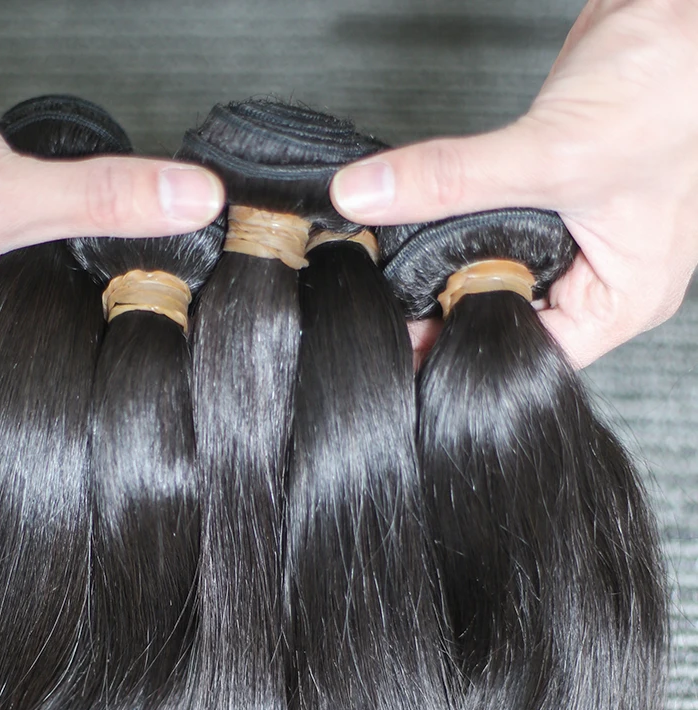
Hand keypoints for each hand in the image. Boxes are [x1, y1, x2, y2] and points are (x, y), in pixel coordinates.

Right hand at [0, 0, 223, 374]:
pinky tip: (82, 209)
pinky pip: (28, 224)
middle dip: (91, 294)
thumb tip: (185, 204)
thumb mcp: (1, 195)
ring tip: (120, 247)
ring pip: (36, 268)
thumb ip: (102, 201)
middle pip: (42, 314)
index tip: (152, 324)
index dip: (93, 342)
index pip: (37, 362)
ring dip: (72, 250)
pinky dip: (56, 213)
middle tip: (153, 284)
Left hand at [331, 0, 697, 367]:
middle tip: (390, 298)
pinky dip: (459, 230)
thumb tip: (367, 196)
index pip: (529, 352)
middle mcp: (600, 280)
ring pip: (497, 276)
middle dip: (451, 308)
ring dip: (451, 269)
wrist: (679, 10)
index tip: (404, 333)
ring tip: (400, 265)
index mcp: (621, 299)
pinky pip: (494, 233)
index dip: (464, 346)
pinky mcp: (550, 203)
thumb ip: (451, 179)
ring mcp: (576, 243)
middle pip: (508, 319)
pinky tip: (424, 227)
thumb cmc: (669, 86)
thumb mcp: (550, 151)